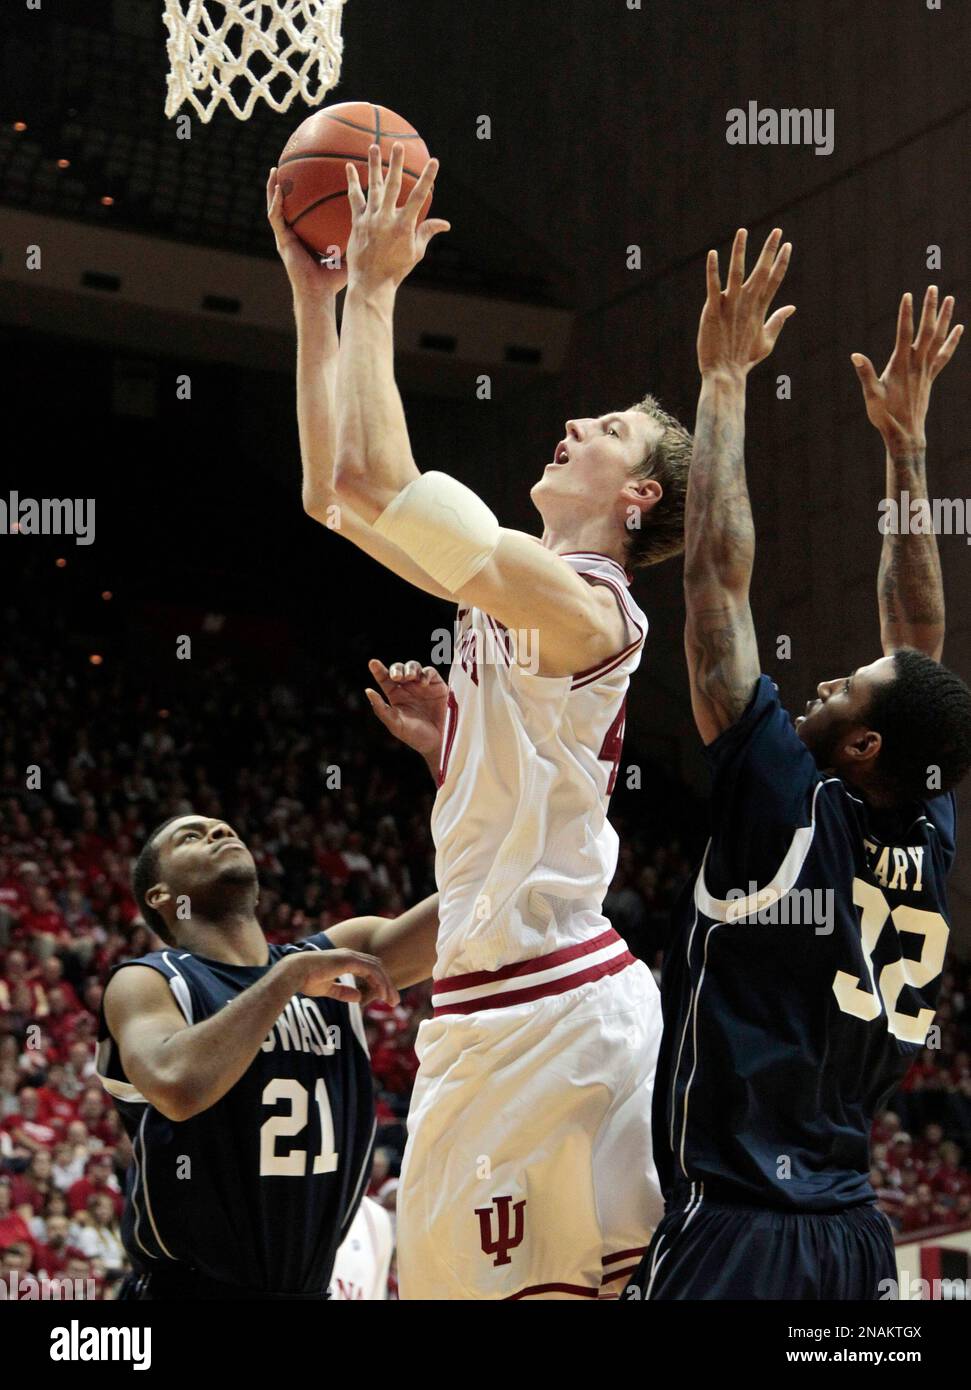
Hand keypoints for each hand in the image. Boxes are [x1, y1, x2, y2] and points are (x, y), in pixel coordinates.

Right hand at [266, 166, 348, 302]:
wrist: (319, 295)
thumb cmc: (335, 280)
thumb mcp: (348, 252)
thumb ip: (357, 236)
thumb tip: (377, 220)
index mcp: (307, 237)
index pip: (304, 212)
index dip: (304, 195)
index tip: (309, 177)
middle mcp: (294, 235)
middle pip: (288, 205)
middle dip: (287, 186)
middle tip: (289, 165)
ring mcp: (286, 238)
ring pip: (276, 208)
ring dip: (273, 189)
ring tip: (274, 170)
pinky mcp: (282, 242)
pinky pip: (276, 218)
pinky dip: (276, 202)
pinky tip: (279, 188)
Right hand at [286, 948, 397, 1007]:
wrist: (293, 973)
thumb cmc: (306, 980)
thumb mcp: (328, 988)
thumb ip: (343, 992)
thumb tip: (359, 997)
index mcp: (345, 960)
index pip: (369, 969)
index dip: (379, 983)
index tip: (385, 998)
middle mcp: (350, 956)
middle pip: (377, 968)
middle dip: (387, 985)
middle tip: (394, 1002)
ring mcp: (350, 956)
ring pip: (377, 970)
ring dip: (387, 985)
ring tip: (392, 1001)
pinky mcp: (349, 960)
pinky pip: (371, 971)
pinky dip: (380, 983)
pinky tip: (383, 995)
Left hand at [344, 144, 449, 290]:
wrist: (371, 283)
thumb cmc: (396, 270)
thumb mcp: (416, 252)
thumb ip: (427, 232)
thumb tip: (445, 224)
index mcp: (405, 226)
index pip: (419, 196)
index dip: (427, 178)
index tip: (434, 161)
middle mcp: (387, 219)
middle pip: (393, 185)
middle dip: (396, 164)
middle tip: (398, 145)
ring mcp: (371, 219)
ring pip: (373, 187)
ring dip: (374, 165)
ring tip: (373, 146)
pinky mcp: (358, 222)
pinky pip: (354, 198)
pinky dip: (353, 182)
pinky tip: (350, 167)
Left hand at [365, 659, 447, 758]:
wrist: (440, 743)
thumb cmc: (416, 737)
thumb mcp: (396, 725)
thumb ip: (381, 709)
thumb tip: (368, 691)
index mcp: (395, 696)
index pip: (384, 679)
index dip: (378, 670)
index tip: (373, 663)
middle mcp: (408, 689)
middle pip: (399, 670)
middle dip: (396, 669)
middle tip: (396, 677)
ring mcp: (423, 686)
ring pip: (413, 667)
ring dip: (410, 669)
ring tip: (410, 677)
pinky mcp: (437, 686)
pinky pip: (430, 672)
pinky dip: (425, 674)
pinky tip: (423, 683)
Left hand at [697, 228, 794, 379]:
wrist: (725, 373)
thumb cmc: (744, 359)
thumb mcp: (766, 341)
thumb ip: (778, 321)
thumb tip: (792, 307)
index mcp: (760, 309)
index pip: (774, 280)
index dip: (781, 262)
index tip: (788, 245)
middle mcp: (747, 303)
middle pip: (761, 272)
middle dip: (769, 250)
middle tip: (777, 230)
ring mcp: (730, 305)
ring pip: (737, 273)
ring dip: (740, 251)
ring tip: (742, 231)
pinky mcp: (713, 310)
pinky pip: (713, 286)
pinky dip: (713, 270)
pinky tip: (713, 254)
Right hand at [852, 287, 962, 452]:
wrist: (906, 434)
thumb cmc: (885, 416)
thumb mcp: (871, 396)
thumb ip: (865, 374)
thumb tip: (855, 356)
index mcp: (900, 366)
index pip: (904, 334)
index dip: (906, 314)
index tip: (908, 295)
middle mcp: (917, 365)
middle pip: (926, 331)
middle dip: (929, 309)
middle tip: (932, 288)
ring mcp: (926, 370)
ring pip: (938, 339)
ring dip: (944, 318)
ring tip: (950, 299)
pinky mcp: (930, 377)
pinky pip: (944, 355)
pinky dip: (952, 340)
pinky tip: (958, 328)